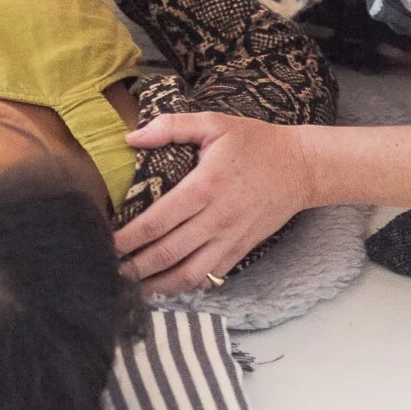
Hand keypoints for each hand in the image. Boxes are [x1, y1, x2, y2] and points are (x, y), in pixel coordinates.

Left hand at [114, 113, 315, 293]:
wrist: (301, 167)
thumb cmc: (254, 142)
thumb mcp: (214, 123)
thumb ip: (171, 127)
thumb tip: (131, 137)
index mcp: (205, 186)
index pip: (159, 220)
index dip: (131, 236)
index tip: (108, 243)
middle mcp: (217, 218)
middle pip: (170, 252)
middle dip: (138, 266)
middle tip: (111, 270)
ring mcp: (231, 238)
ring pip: (190, 273)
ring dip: (160, 284)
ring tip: (134, 286)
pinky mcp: (242, 249)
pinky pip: (212, 275)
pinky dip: (187, 285)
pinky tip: (168, 286)